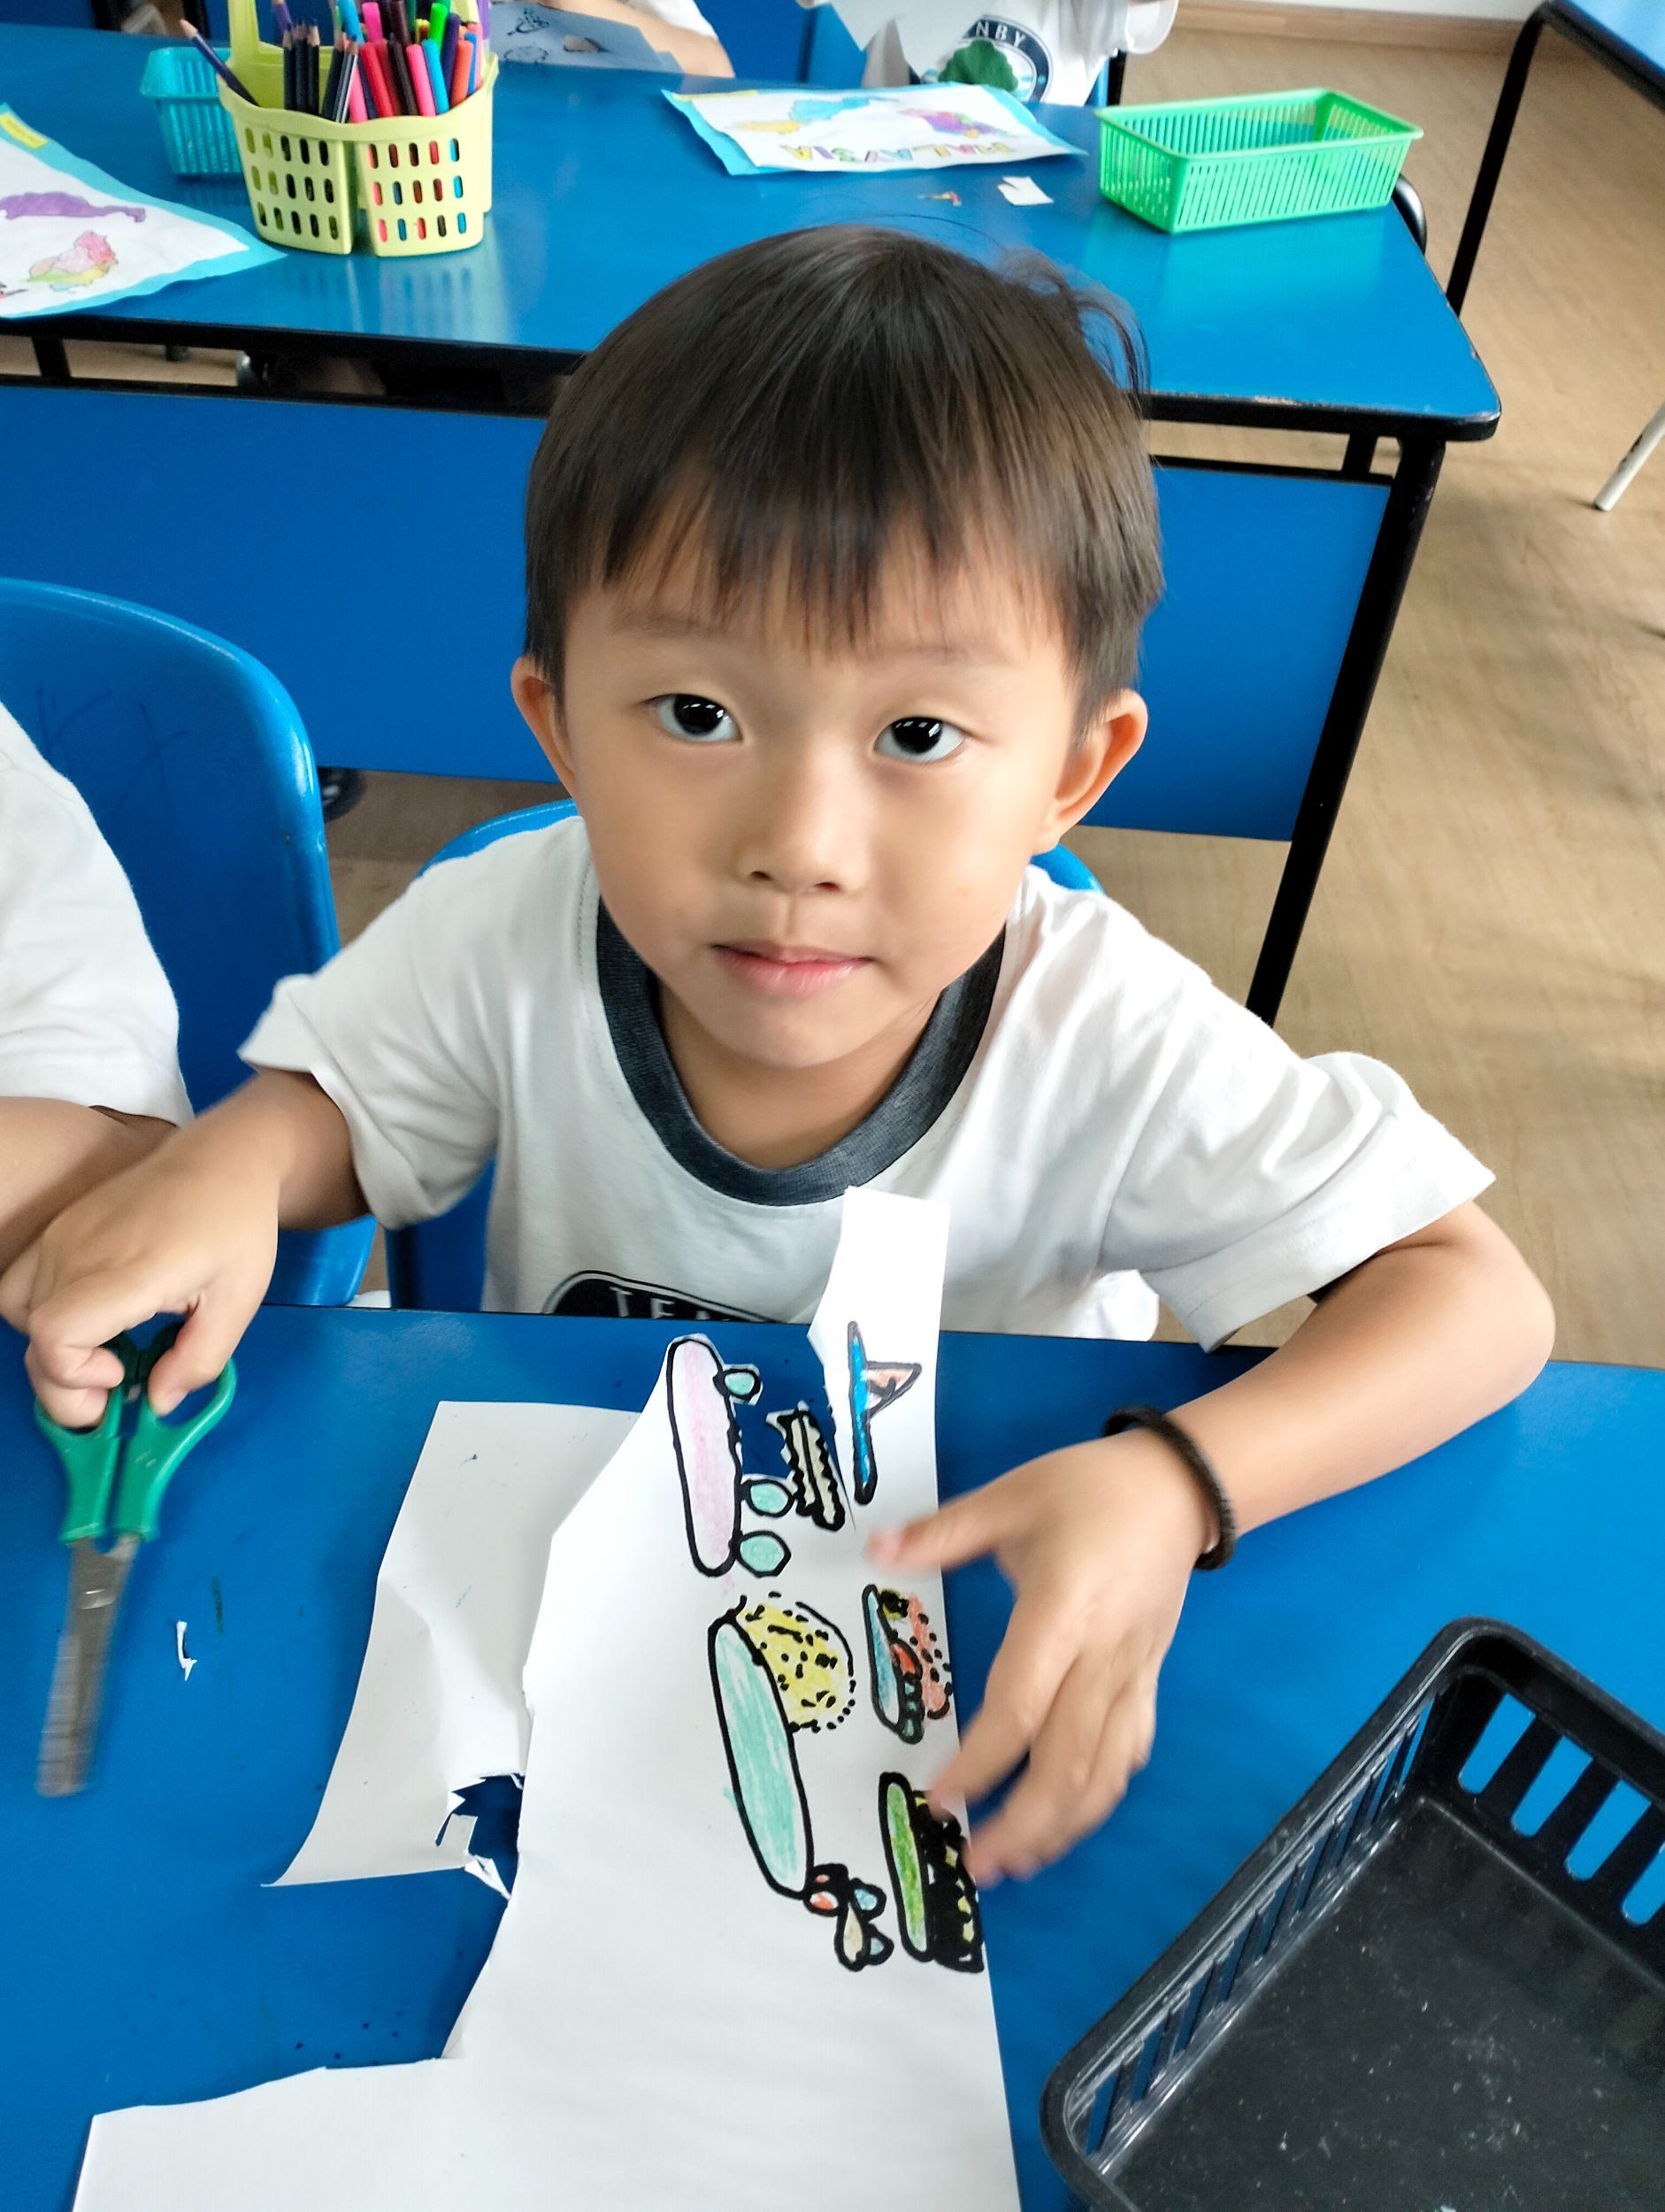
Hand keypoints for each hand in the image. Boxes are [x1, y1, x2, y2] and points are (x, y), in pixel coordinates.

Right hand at [0, 1122, 280, 1426]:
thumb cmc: (237, 1228)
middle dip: (66, 1382)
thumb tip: (156, 1403)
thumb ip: (198, 1361)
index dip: (74, 1372)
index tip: (122, 1371)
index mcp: (132, 1269)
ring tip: (103, 1349)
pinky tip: (89, 1317)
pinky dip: (41, 1314)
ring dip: (52, 1347)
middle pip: (34, 1337)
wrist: (222, 1159)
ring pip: (20, 1313)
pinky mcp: (57, 1229)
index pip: (56, 1333)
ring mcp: (62, 1236)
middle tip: (117, 1385)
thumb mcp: (239, 1302)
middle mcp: (83, 1251)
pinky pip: (22, 1285)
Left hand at [868, 1431, 1208, 1885]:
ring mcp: (1132, 1675)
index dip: (981, 1762)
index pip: (1020, 1707)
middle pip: (1068, 1761)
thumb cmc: (1088, 1489)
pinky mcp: (1148, 1682)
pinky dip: (1098, 1795)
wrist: (1177, 1488)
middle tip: (976, 1862)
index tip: (941, 1798)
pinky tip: (1066, 1818)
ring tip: (1017, 1860)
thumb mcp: (1009, 1495)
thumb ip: (941, 1530)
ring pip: (1105, 1771)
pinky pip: (1127, 1752)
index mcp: (1061, 1612)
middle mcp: (1101, 1657)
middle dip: (1023, 1823)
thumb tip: (873, 1549)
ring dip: (1062, 1825)